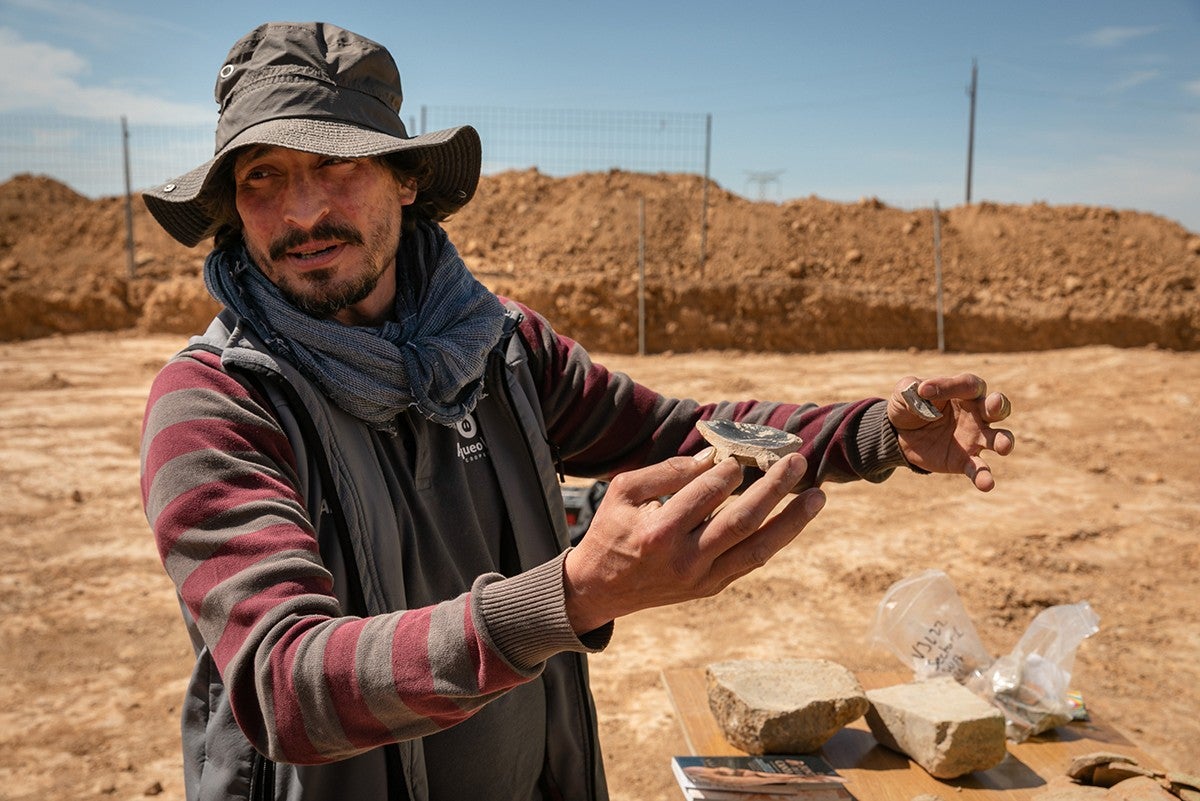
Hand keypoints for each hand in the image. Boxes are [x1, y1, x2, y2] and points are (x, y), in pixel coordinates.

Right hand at [562, 450, 825, 632]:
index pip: (707, 493)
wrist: (598, 589)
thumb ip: (668, 471)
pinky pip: (749, 562)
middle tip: (798, 463)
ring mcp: (700, 579)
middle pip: (741, 520)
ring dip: (791, 521)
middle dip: (774, 488)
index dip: (730, 470)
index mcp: (659, 531)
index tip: (743, 454)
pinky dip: (773, 539)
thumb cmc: (611, 530)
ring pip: (756, 548)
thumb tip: (714, 457)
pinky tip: (792, 519)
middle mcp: (684, 559)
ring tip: (817, 496)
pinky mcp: (710, 588)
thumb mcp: (625, 491)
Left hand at [888, 373, 1014, 491]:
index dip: (948, 386)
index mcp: (962, 392)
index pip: (966, 385)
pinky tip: (986, 484)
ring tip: (1004, 446)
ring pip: (998, 438)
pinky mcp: (965, 461)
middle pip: (996, 407)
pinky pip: (979, 469)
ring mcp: (974, 438)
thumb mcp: (904, 392)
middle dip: (999, 405)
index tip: (923, 391)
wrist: (900, 434)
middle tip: (995, 405)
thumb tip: (920, 392)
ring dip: (1003, 441)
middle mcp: (976, 414)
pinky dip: (984, 476)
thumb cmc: (910, 405)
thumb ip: (911, 389)